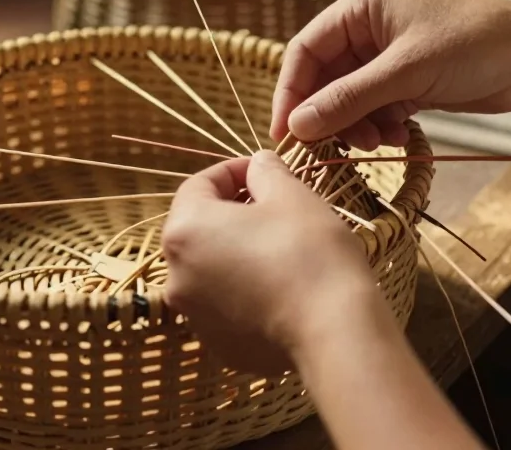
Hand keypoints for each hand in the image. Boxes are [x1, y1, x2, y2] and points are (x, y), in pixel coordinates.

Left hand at [162, 151, 379, 375]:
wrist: (334, 333)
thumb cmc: (310, 253)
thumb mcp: (291, 195)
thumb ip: (265, 171)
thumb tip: (257, 165)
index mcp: (185, 230)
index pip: (198, 184)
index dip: (233, 171)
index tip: (264, 171)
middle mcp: (176, 274)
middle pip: (200, 227)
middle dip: (233, 211)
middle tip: (274, 205)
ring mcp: (194, 315)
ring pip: (211, 267)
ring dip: (238, 250)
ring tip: (280, 246)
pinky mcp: (218, 345)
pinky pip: (226, 305)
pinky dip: (245, 289)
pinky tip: (281, 286)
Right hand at [270, 0, 510, 148]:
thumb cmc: (473, 45)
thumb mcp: (405, 72)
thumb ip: (348, 99)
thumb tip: (297, 125)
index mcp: (361, 6)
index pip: (306, 49)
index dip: (292, 91)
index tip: (285, 132)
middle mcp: (369, 27)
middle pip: (326, 77)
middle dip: (330, 114)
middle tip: (332, 147)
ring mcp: (389, 55)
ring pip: (351, 97)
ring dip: (357, 124)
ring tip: (377, 143)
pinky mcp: (409, 80)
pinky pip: (377, 107)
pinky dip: (381, 126)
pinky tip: (399, 137)